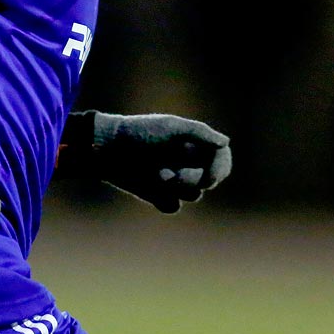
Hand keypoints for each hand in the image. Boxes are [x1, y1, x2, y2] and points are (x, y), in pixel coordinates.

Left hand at [90, 112, 231, 212]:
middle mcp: (188, 163)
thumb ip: (199, 132)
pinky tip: (151, 186)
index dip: (220, 168)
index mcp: (194, 144)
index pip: (221, 158)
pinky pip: (173, 206)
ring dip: (178, 187)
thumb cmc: (139, 132)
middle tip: (174, 176)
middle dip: (194, 180)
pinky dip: (165, 200)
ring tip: (158, 174)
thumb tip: (226, 142)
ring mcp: (175, 181)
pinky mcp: (159, 195)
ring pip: (193, 195)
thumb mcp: (170, 128)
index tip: (210, 177)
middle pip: (209, 180)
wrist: (107, 149)